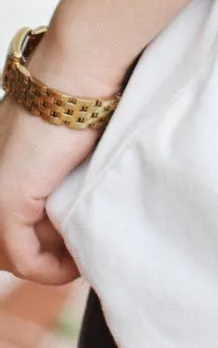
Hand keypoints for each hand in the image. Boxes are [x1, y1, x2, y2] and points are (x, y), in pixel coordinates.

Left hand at [0, 99, 95, 283]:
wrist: (74, 76)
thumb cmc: (79, 92)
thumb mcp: (59, 134)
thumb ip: (52, 166)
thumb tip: (71, 198)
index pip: (6, 217)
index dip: (37, 235)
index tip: (70, 240)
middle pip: (4, 239)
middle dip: (41, 252)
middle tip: (77, 252)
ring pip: (11, 252)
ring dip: (47, 262)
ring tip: (81, 257)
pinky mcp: (7, 205)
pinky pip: (24, 259)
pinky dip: (51, 271)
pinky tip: (77, 264)